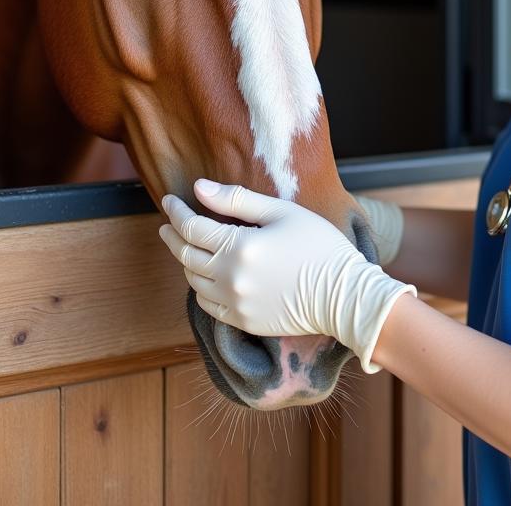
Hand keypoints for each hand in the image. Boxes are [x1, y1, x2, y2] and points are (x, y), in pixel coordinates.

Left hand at [159, 179, 416, 373]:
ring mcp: (235, 304)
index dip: (176, 211)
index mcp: (239, 247)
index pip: (192, 227)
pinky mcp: (244, 321)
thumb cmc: (318, 245)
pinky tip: (205, 277)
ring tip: (187, 247)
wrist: (343, 294)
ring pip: (193, 281)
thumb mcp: (281, 213)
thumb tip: (199, 188)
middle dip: (173, 235)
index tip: (169, 199)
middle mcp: (230, 278)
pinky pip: (208, 305)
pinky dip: (200, 287)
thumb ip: (237, 200)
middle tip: (167, 223)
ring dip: (185, 261)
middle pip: (186, 255)